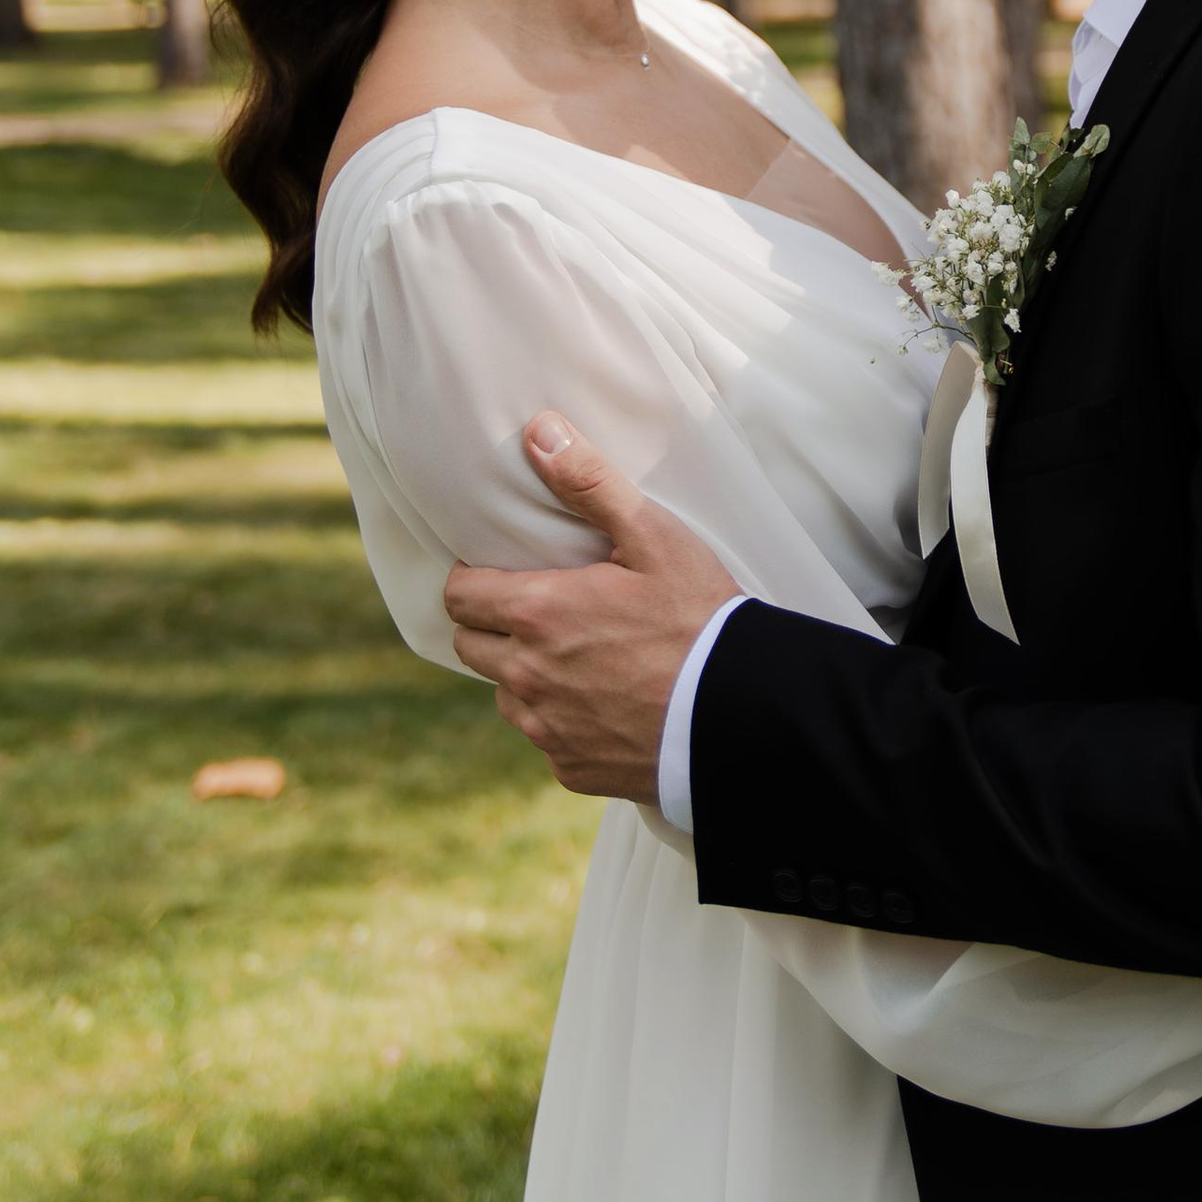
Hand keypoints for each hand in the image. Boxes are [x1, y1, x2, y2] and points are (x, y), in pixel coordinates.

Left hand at [444, 416, 739, 806]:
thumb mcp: (654, 537)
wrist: (742, 713)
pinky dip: (562, 721)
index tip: (503, 571)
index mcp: (537, 614)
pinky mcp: (570, 769)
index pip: (459, 595)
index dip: (475, 579)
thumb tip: (539, 432)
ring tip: (576, 657)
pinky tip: (605, 703)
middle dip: (492, 625)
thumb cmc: (699, 618)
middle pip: (470, 646)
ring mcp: (546, 729)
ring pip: (505, 696)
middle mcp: (526, 677)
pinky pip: (545, 739)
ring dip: (525, 675)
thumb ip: (591, 483)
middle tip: (540, 609)